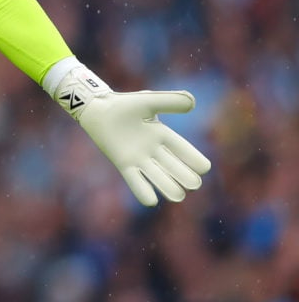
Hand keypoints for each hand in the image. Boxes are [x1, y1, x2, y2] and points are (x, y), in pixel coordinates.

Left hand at [50, 64, 211, 205]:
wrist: (98, 109)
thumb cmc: (123, 104)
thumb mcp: (149, 101)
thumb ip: (169, 100)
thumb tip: (193, 103)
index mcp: (162, 135)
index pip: (183, 150)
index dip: (194, 159)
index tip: (203, 168)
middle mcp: (153, 150)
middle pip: (174, 167)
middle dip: (184, 176)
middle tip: (193, 184)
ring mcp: (139, 158)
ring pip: (158, 176)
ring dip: (168, 187)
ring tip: (179, 196)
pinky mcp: (123, 164)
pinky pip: (135, 180)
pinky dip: (142, 191)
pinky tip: (150, 201)